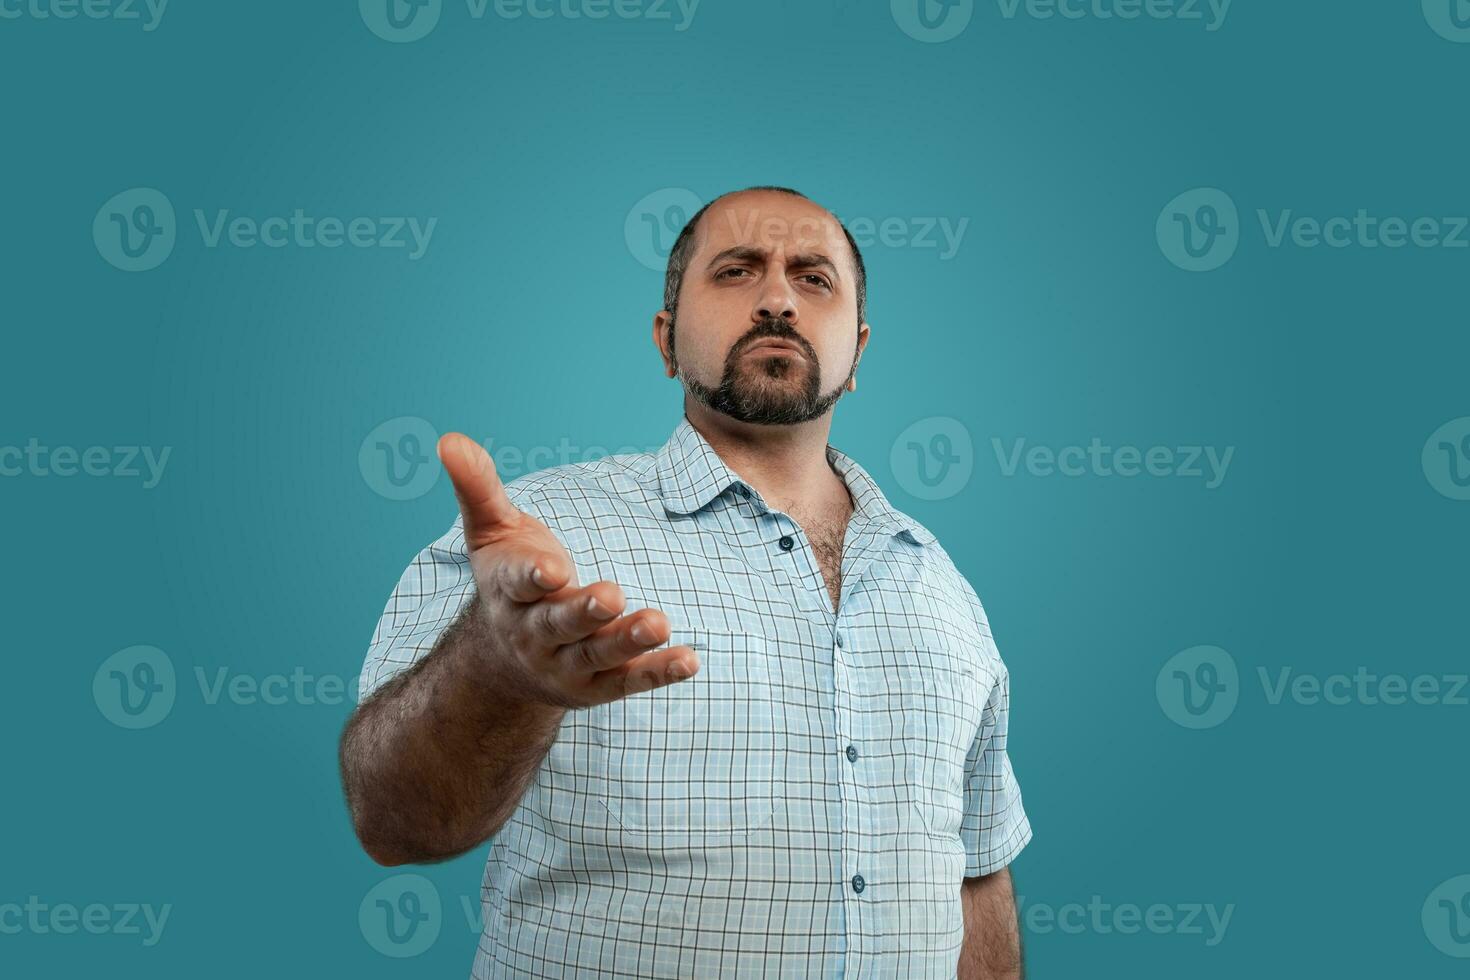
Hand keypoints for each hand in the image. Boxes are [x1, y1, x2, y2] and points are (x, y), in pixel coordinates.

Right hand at [437, 432, 698, 707]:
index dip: (533, 577)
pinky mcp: (597, 685)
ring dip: (628, 641)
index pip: (518, 585)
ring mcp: (567, 663)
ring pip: (597, 655)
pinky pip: (629, 679)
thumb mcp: (490, 533)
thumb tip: (449, 440)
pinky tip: (688, 659)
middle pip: (559, 624)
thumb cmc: (508, 580)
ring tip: (659, 624)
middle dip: (584, 611)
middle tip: (611, 595)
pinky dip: (657, 671)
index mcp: (509, 594)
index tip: (551, 568)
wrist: (503, 662)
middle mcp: (535, 633)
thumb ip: (478, 488)